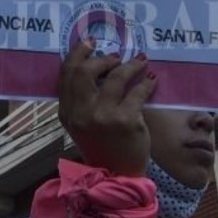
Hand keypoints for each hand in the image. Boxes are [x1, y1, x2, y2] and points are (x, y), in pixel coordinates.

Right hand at [57, 41, 156, 176]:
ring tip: (140, 62)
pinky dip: (146, 83)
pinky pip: (138, 91)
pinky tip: (151, 80)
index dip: (78, 54)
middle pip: (85, 71)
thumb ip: (83, 98)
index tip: (91, 43)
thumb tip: (98, 64)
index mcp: (67, 112)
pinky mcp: (125, 120)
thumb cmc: (102, 145)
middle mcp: (81, 113)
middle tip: (116, 56)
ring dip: (130, 65)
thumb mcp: (82, 123)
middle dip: (102, 58)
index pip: (66, 74)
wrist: (117, 174)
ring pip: (115, 77)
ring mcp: (103, 116)